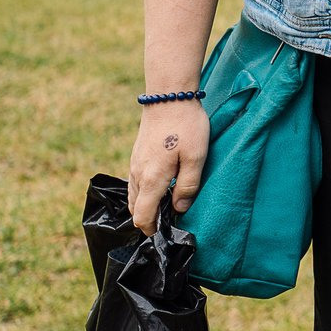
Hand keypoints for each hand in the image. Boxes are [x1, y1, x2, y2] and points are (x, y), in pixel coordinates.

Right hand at [127, 101, 210, 236]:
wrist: (168, 97)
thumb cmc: (186, 127)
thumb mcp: (196, 157)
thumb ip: (188, 185)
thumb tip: (181, 208)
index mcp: (152, 179)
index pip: (142, 216)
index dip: (151, 229)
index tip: (165, 233)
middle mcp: (137, 174)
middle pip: (135, 209)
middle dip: (148, 219)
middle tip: (169, 220)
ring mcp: (134, 164)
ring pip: (133, 195)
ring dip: (145, 205)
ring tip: (167, 205)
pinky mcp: (136, 155)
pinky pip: (135, 182)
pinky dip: (143, 191)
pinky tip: (161, 186)